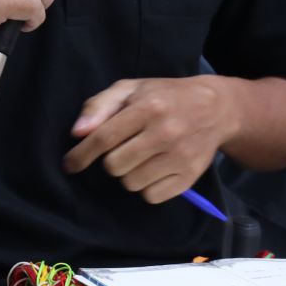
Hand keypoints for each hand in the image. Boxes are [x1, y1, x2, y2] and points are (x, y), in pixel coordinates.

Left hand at [63, 77, 238, 203]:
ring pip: (131, 183)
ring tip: (142, 157)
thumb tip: (77, 133)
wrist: (216, 108)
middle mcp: (165, 133)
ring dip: (129, 174)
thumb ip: (99, 106)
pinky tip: (156, 168)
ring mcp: (180, 157)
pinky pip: (151, 196)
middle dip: (111, 160)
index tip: (69, 165)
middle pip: (115, 165)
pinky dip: (147, 186)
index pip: (104, 137)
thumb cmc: (164, 96)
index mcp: (148, 107)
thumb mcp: (131, 89)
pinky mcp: (190, 177)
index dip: (81, 154)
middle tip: (124, 148)